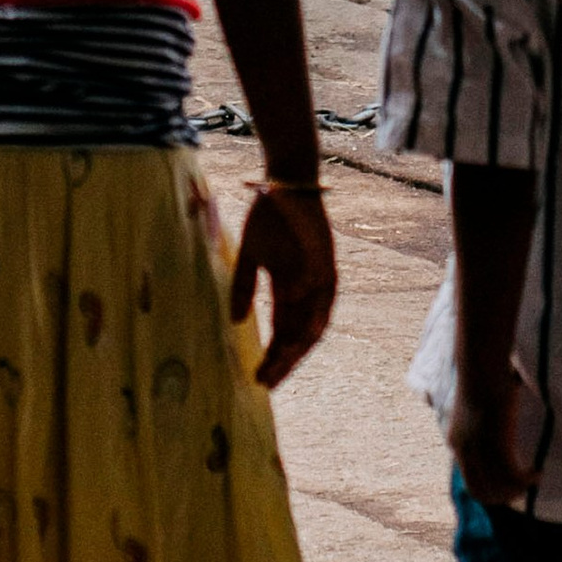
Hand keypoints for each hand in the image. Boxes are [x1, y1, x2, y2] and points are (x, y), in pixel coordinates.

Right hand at [229, 181, 336, 386]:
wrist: (284, 181)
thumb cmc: (269, 217)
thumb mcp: (251, 256)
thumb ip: (244, 288)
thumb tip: (235, 322)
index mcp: (293, 289)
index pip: (286, 333)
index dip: (274, 357)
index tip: (259, 379)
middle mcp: (312, 289)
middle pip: (301, 335)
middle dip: (286, 359)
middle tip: (268, 379)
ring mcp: (321, 275)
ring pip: (315, 319)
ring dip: (299, 342)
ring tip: (281, 361)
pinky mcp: (327, 257)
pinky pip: (320, 287)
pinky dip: (306, 302)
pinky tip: (289, 317)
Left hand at [446, 376, 536, 507]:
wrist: (482, 366)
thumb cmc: (483, 378)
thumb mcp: (477, 406)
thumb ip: (481, 423)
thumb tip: (496, 427)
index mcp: (457, 443)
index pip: (471, 484)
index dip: (492, 493)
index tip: (510, 489)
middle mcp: (464, 450)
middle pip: (482, 492)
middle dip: (504, 497)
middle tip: (523, 492)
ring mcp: (478, 449)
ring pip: (499, 487)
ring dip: (518, 490)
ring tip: (533, 480)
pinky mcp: (495, 443)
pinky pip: (512, 474)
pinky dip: (526, 479)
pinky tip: (538, 473)